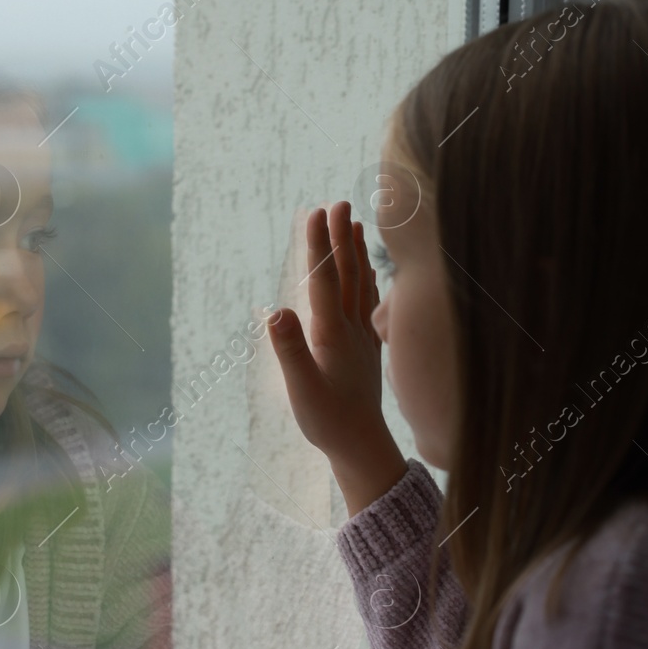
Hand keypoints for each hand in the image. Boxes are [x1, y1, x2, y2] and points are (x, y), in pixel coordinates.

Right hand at [266, 202, 405, 515]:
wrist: (363, 446)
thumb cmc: (327, 421)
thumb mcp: (301, 389)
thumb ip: (290, 351)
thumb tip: (276, 312)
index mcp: (332, 334)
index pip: (324, 281)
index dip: (319, 245)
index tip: (316, 212)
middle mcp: (351, 329)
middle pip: (346, 275)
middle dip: (339, 237)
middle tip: (337, 202)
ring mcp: (362, 336)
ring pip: (362, 285)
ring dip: (357, 252)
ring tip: (356, 222)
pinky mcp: (368, 346)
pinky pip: (370, 303)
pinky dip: (369, 280)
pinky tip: (371, 270)